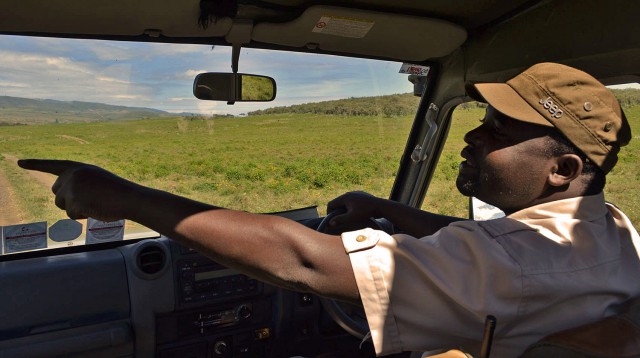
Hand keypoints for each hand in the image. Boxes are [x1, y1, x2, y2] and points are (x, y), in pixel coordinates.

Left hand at [18, 159, 137, 220]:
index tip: (19, 163)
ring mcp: (71, 188)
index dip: (35, 164)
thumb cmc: (117, 191)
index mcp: (78, 167)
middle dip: (68, 200)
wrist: (128, 197)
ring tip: (95, 203)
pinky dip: (82, 216)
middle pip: (57, 192)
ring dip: (76, 209)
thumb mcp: (96, 180)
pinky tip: (95, 209)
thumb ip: (78, 183)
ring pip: (62, 205)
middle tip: (90, 199)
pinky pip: (71, 215)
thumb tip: (64, 199)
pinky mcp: (73, 201)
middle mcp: (71, 175)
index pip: (52, 165)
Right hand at [326, 191, 383, 228]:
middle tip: (340, 220)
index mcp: (344, 197)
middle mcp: (349, 193)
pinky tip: (356, 212)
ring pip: (345, 202)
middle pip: (337, 202)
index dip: (330, 213)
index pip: (331, 204)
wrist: (380, 206)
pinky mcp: (361, 195)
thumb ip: (340, 220)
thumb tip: (330, 223)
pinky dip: (351, 206)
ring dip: (344, 209)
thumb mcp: (352, 217)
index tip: (333, 221)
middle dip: (337, 211)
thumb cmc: (366, 212)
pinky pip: (352, 201)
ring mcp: (355, 193)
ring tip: (348, 217)